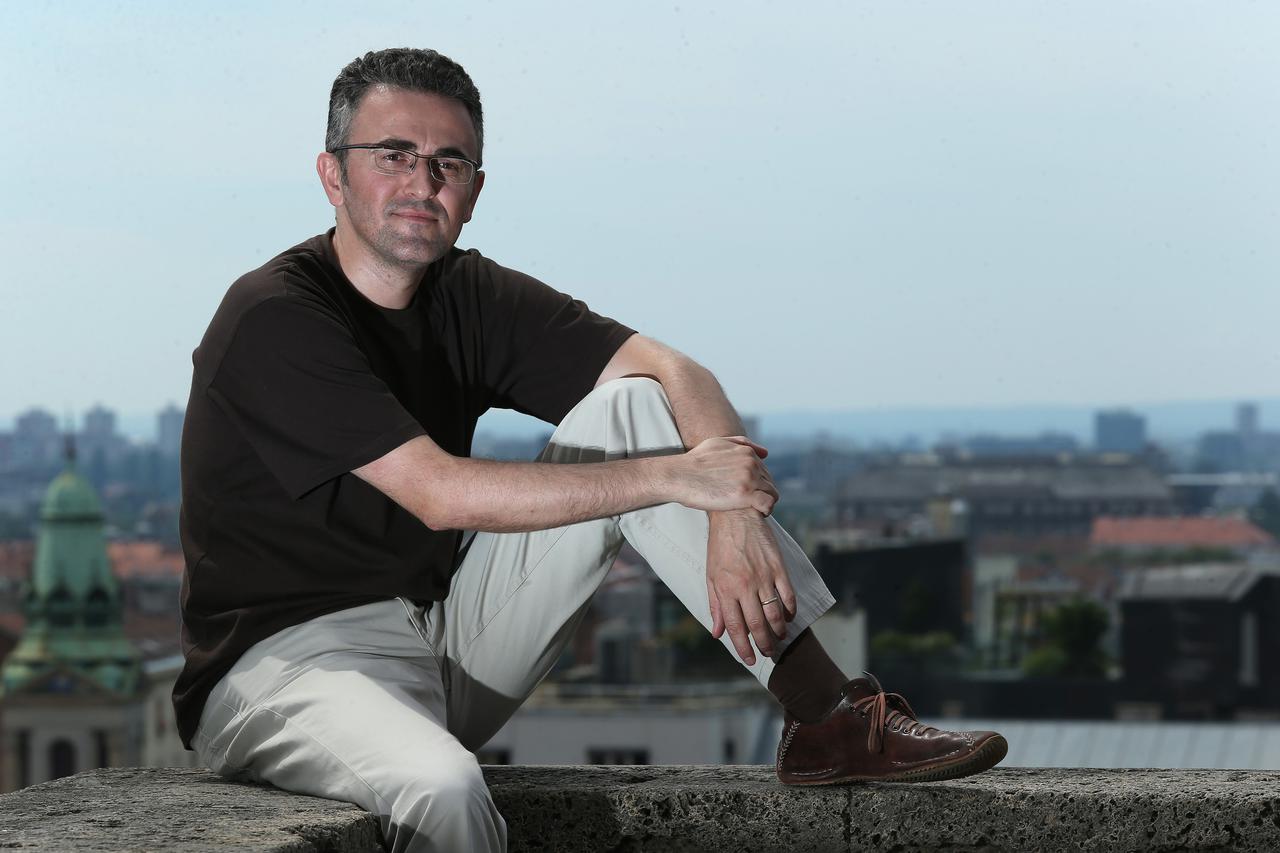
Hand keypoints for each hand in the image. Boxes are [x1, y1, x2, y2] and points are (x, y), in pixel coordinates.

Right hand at [676, 436, 776, 514]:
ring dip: (765, 503)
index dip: (757, 484)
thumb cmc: (694, 462)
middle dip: (761, 493)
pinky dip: (766, 510)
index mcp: (747, 453)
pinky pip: (768, 504)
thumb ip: (743, 445)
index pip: (765, 471)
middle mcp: (751, 464)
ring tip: (753, 511)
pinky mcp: (745, 495)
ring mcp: (749, 479)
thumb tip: (765, 454)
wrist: (679, 476)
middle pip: (769, 483)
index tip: (746, 494)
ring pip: (772, 493)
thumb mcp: (718, 444)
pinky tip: (757, 514)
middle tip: (747, 504)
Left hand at [705, 509, 796, 665]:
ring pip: (775, 614)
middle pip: (758, 625)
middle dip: (764, 644)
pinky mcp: (778, 567)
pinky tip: (788, 618)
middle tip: (768, 653)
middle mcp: (745, 585)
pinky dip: (790, 610)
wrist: (735, 516)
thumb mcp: (711, 576)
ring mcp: (763, 576)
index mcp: (726, 589)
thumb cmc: (720, 547)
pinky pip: (788, 595)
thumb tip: (717, 633)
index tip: (749, 660)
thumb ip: (715, 606)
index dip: (743, 647)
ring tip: (779, 639)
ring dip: (778, 631)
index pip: (735, 627)